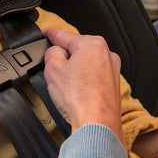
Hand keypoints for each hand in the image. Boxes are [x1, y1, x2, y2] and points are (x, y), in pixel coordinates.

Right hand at [42, 28, 124, 148]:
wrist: (97, 125)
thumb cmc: (79, 98)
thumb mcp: (52, 69)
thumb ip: (51, 53)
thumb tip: (56, 52)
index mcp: (92, 44)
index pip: (64, 35)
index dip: (50, 34)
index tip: (45, 32)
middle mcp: (106, 54)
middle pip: (76, 49)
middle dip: (63, 56)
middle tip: (51, 68)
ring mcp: (112, 70)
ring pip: (84, 63)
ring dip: (72, 69)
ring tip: (64, 86)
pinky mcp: (112, 85)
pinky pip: (91, 75)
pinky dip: (82, 80)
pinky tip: (75, 92)